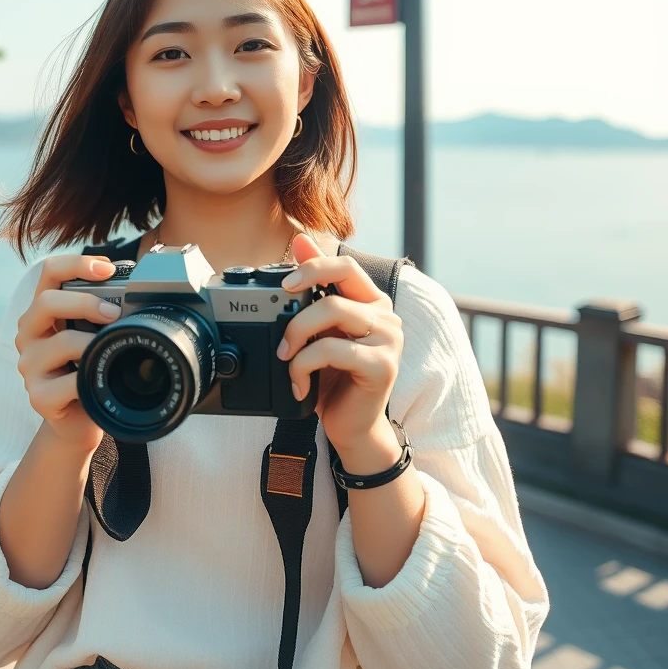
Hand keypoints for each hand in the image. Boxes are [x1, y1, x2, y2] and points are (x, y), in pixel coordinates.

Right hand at [14, 253, 121, 454]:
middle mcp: (30, 334)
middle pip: (47, 301)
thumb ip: (104, 311)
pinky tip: (102, 380)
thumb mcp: (95, 334)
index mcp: (43, 312)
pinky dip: (90, 378)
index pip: (49, 273)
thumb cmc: (92, 369)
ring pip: (61, 342)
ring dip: (93, 342)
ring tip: (114, 348)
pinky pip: (68, 382)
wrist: (81, 420)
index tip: (108, 269)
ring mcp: (30, 366)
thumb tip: (140, 288)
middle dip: (86, 302)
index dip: (77, 264)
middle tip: (115, 313)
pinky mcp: (39, 397)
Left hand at [275, 234, 403, 452]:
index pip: (344, 265)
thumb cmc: (333, 379)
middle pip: (336, 286)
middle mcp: (384, 316)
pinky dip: (304, 365)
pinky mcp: (383, 365)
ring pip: (332, 311)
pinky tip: (299, 384)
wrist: (350, 427)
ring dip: (297, 335)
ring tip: (286, 358)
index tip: (284, 283)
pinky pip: (332, 350)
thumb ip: (313, 287)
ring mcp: (389, 339)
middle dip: (298, 305)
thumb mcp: (317, 330)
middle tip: (278, 332)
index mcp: (369, 302)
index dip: (312, 266)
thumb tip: (301, 241)